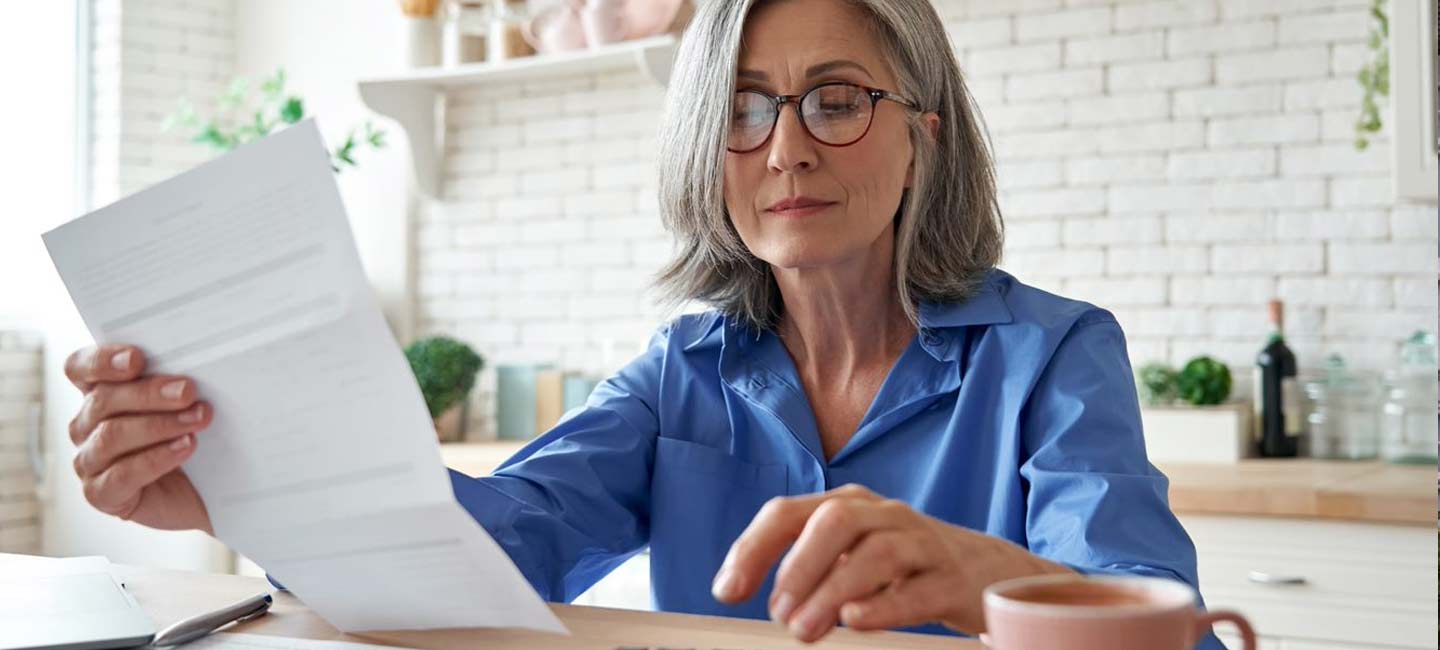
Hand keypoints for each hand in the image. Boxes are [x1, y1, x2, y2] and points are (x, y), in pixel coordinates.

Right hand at [65, 344, 213, 533]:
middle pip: (103, 400)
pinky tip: (185, 447)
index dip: (102, 360)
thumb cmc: (187, 439)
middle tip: (188, 391)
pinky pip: (122, 474)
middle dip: (150, 393)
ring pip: (112, 436)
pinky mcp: (101, 494)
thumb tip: (188, 372)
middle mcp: (86, 426)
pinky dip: (157, 458)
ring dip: (160, 425)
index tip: (136, 358)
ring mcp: (89, 461)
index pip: (80, 368)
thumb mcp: (181, 406)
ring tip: (198, 419)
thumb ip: (174, 384)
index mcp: (98, 394)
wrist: (199, 493)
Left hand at [710, 484, 1073, 642]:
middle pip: (836, 521)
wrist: (986, 571)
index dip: (753, 548)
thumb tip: (752, 594)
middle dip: (798, 565)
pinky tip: (856, 620)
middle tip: (776, 613)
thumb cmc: (903, 565)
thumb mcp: (850, 554)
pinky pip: (920, 587)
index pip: (789, 513)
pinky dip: (885, 604)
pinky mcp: (953, 579)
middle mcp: (884, 515)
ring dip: (834, 590)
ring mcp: (922, 543)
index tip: (726, 590)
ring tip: (805, 629)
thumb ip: (805, 567)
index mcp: (848, 506)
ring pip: (878, 552)